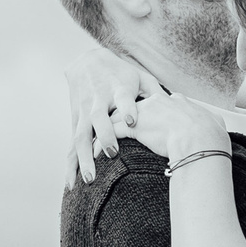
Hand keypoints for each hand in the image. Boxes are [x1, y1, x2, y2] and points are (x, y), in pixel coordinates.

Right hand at [64, 48, 160, 183]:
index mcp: (118, 89)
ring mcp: (84, 112)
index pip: (123, 99)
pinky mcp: (76, 121)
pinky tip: (71, 184)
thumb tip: (175, 105)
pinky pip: (72, 145)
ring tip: (90, 179)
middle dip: (104, 135)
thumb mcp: (139, 76)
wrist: (86, 61)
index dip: (127, 109)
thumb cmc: (120, 73)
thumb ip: (154, 91)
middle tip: (112, 153)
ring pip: (82, 136)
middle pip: (98, 118)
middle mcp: (98, 100)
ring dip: (84, 158)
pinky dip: (70, 165)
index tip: (133, 121)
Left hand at [107, 92, 229, 164]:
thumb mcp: (214, 124)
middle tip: (112, 123)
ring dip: (106, 129)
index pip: (157, 103)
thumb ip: (210, 122)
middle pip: (133, 106)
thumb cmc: (211, 137)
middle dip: (121, 115)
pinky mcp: (133, 127)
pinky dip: (101, 143)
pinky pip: (110, 133)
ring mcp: (143, 113)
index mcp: (176, 102)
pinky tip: (95, 152)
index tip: (143, 118)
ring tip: (97, 140)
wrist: (202, 142)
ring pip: (118, 117)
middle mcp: (156, 102)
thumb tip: (216, 125)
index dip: (149, 112)